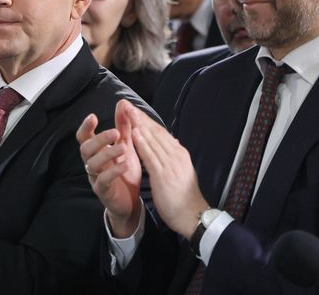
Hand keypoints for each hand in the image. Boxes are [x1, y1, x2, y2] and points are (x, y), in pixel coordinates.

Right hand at [77, 100, 142, 237]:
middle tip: (115, 132)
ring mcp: (95, 177)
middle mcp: (91, 163)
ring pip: (92, 164)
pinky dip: (113, 171)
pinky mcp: (103, 191)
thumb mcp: (126, 147)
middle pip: (85, 149)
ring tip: (123, 148)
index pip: (83, 137)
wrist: (130, 202)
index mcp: (95, 152)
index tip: (92, 117)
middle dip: (99, 139)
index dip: (85, 127)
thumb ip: (124, 127)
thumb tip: (122, 103)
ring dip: (107, 153)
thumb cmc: (125, 172)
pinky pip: (103, 180)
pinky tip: (125, 164)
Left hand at [131, 112, 208, 238]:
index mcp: (179, 153)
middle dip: (140, 117)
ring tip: (127, 112)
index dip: (146, 119)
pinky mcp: (164, 175)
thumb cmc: (183, 195)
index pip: (160, 132)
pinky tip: (134, 133)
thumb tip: (172, 141)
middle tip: (126, 104)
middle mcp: (176, 155)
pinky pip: (151, 156)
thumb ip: (174, 156)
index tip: (133, 109)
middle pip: (155, 132)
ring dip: (139, 125)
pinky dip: (142, 143)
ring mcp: (171, 164)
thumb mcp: (181, 170)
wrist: (192, 215)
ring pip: (153, 140)